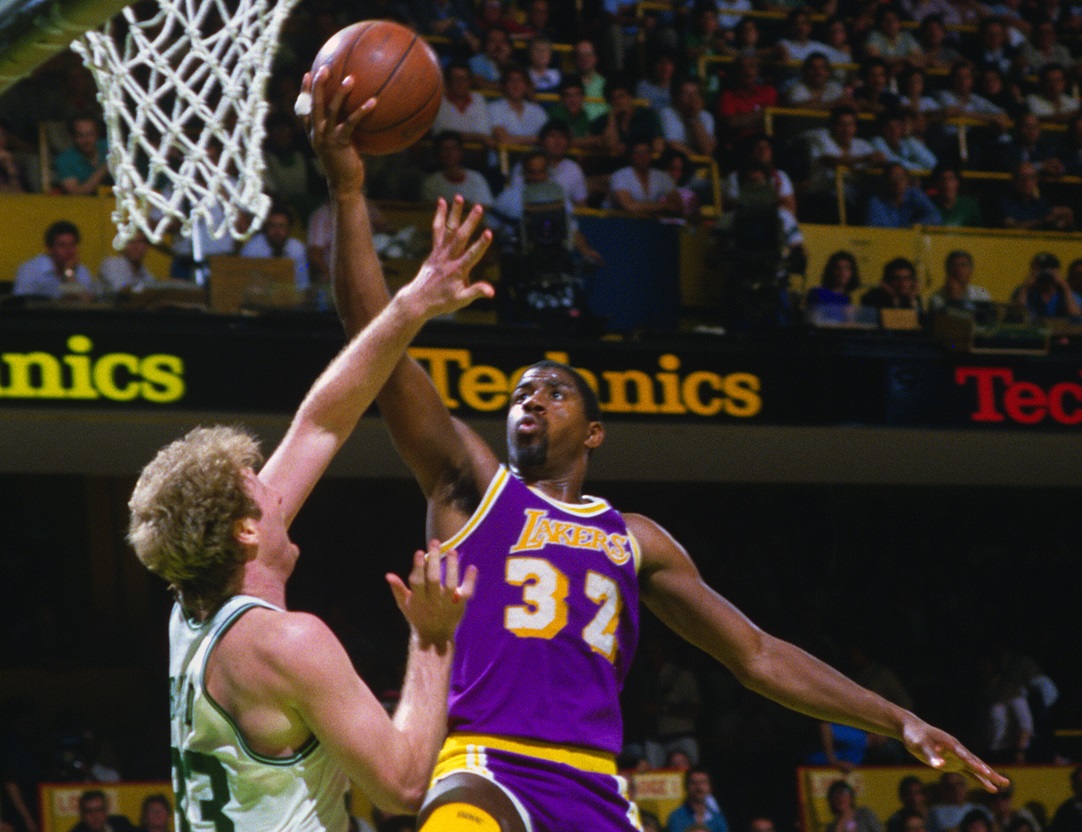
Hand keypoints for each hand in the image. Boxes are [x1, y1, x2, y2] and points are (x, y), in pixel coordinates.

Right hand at [300, 67, 374, 193]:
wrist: (344, 185)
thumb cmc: (345, 165)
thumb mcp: (341, 145)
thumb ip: (343, 129)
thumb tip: (356, 115)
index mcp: (314, 132)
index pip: (304, 108)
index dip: (304, 91)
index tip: (307, 73)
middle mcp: (317, 133)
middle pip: (314, 104)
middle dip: (318, 85)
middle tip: (324, 67)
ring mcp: (326, 138)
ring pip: (331, 110)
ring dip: (341, 93)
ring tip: (351, 78)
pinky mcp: (339, 144)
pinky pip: (351, 123)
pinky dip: (362, 111)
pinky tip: (373, 102)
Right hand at [387, 541, 476, 647]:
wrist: (434, 636)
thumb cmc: (417, 616)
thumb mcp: (405, 605)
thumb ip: (398, 589)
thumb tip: (388, 575)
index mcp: (418, 599)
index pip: (417, 581)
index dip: (418, 567)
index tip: (419, 552)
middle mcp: (433, 601)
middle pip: (434, 579)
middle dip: (434, 560)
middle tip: (435, 542)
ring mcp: (448, 603)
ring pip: (451, 584)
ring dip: (452, 567)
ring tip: (451, 550)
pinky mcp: (460, 605)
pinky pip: (467, 592)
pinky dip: (470, 580)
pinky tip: (472, 566)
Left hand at [398, 196, 494, 318]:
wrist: (418, 300)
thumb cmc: (442, 301)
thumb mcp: (461, 300)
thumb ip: (476, 292)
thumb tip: (492, 292)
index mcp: (457, 271)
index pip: (471, 255)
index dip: (481, 244)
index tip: (489, 232)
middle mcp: (448, 258)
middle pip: (460, 237)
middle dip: (470, 222)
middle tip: (479, 207)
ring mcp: (439, 252)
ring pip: (448, 229)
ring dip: (454, 213)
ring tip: (459, 197)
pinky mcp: (434, 250)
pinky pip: (437, 230)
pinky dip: (440, 216)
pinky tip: (442, 202)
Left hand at [901, 717, 1009, 792]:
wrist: (912, 730)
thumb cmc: (915, 736)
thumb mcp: (920, 745)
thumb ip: (931, 756)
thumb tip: (940, 766)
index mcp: (951, 743)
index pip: (965, 756)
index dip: (975, 764)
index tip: (986, 772)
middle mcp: (957, 750)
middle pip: (976, 762)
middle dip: (990, 773)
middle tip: (1005, 782)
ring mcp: (957, 757)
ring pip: (976, 768)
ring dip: (989, 777)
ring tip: (1004, 785)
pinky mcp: (953, 763)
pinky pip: (969, 772)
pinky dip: (979, 779)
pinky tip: (989, 787)